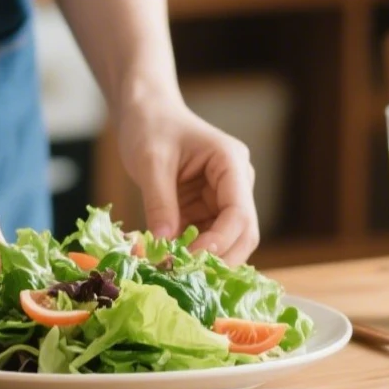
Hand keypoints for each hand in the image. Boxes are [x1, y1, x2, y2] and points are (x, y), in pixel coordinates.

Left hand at [116, 100, 259, 265]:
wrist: (145, 113)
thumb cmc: (150, 126)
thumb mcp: (150, 162)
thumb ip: (159, 202)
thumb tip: (163, 243)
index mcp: (231, 164)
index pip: (239, 213)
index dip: (220, 242)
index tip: (190, 259)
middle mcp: (235, 184)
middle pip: (243, 234)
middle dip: (218, 258)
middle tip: (183, 274)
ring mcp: (222, 198)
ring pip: (226, 242)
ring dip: (202, 259)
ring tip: (170, 268)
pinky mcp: (205, 210)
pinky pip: (204, 239)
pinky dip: (188, 252)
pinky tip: (166, 259)